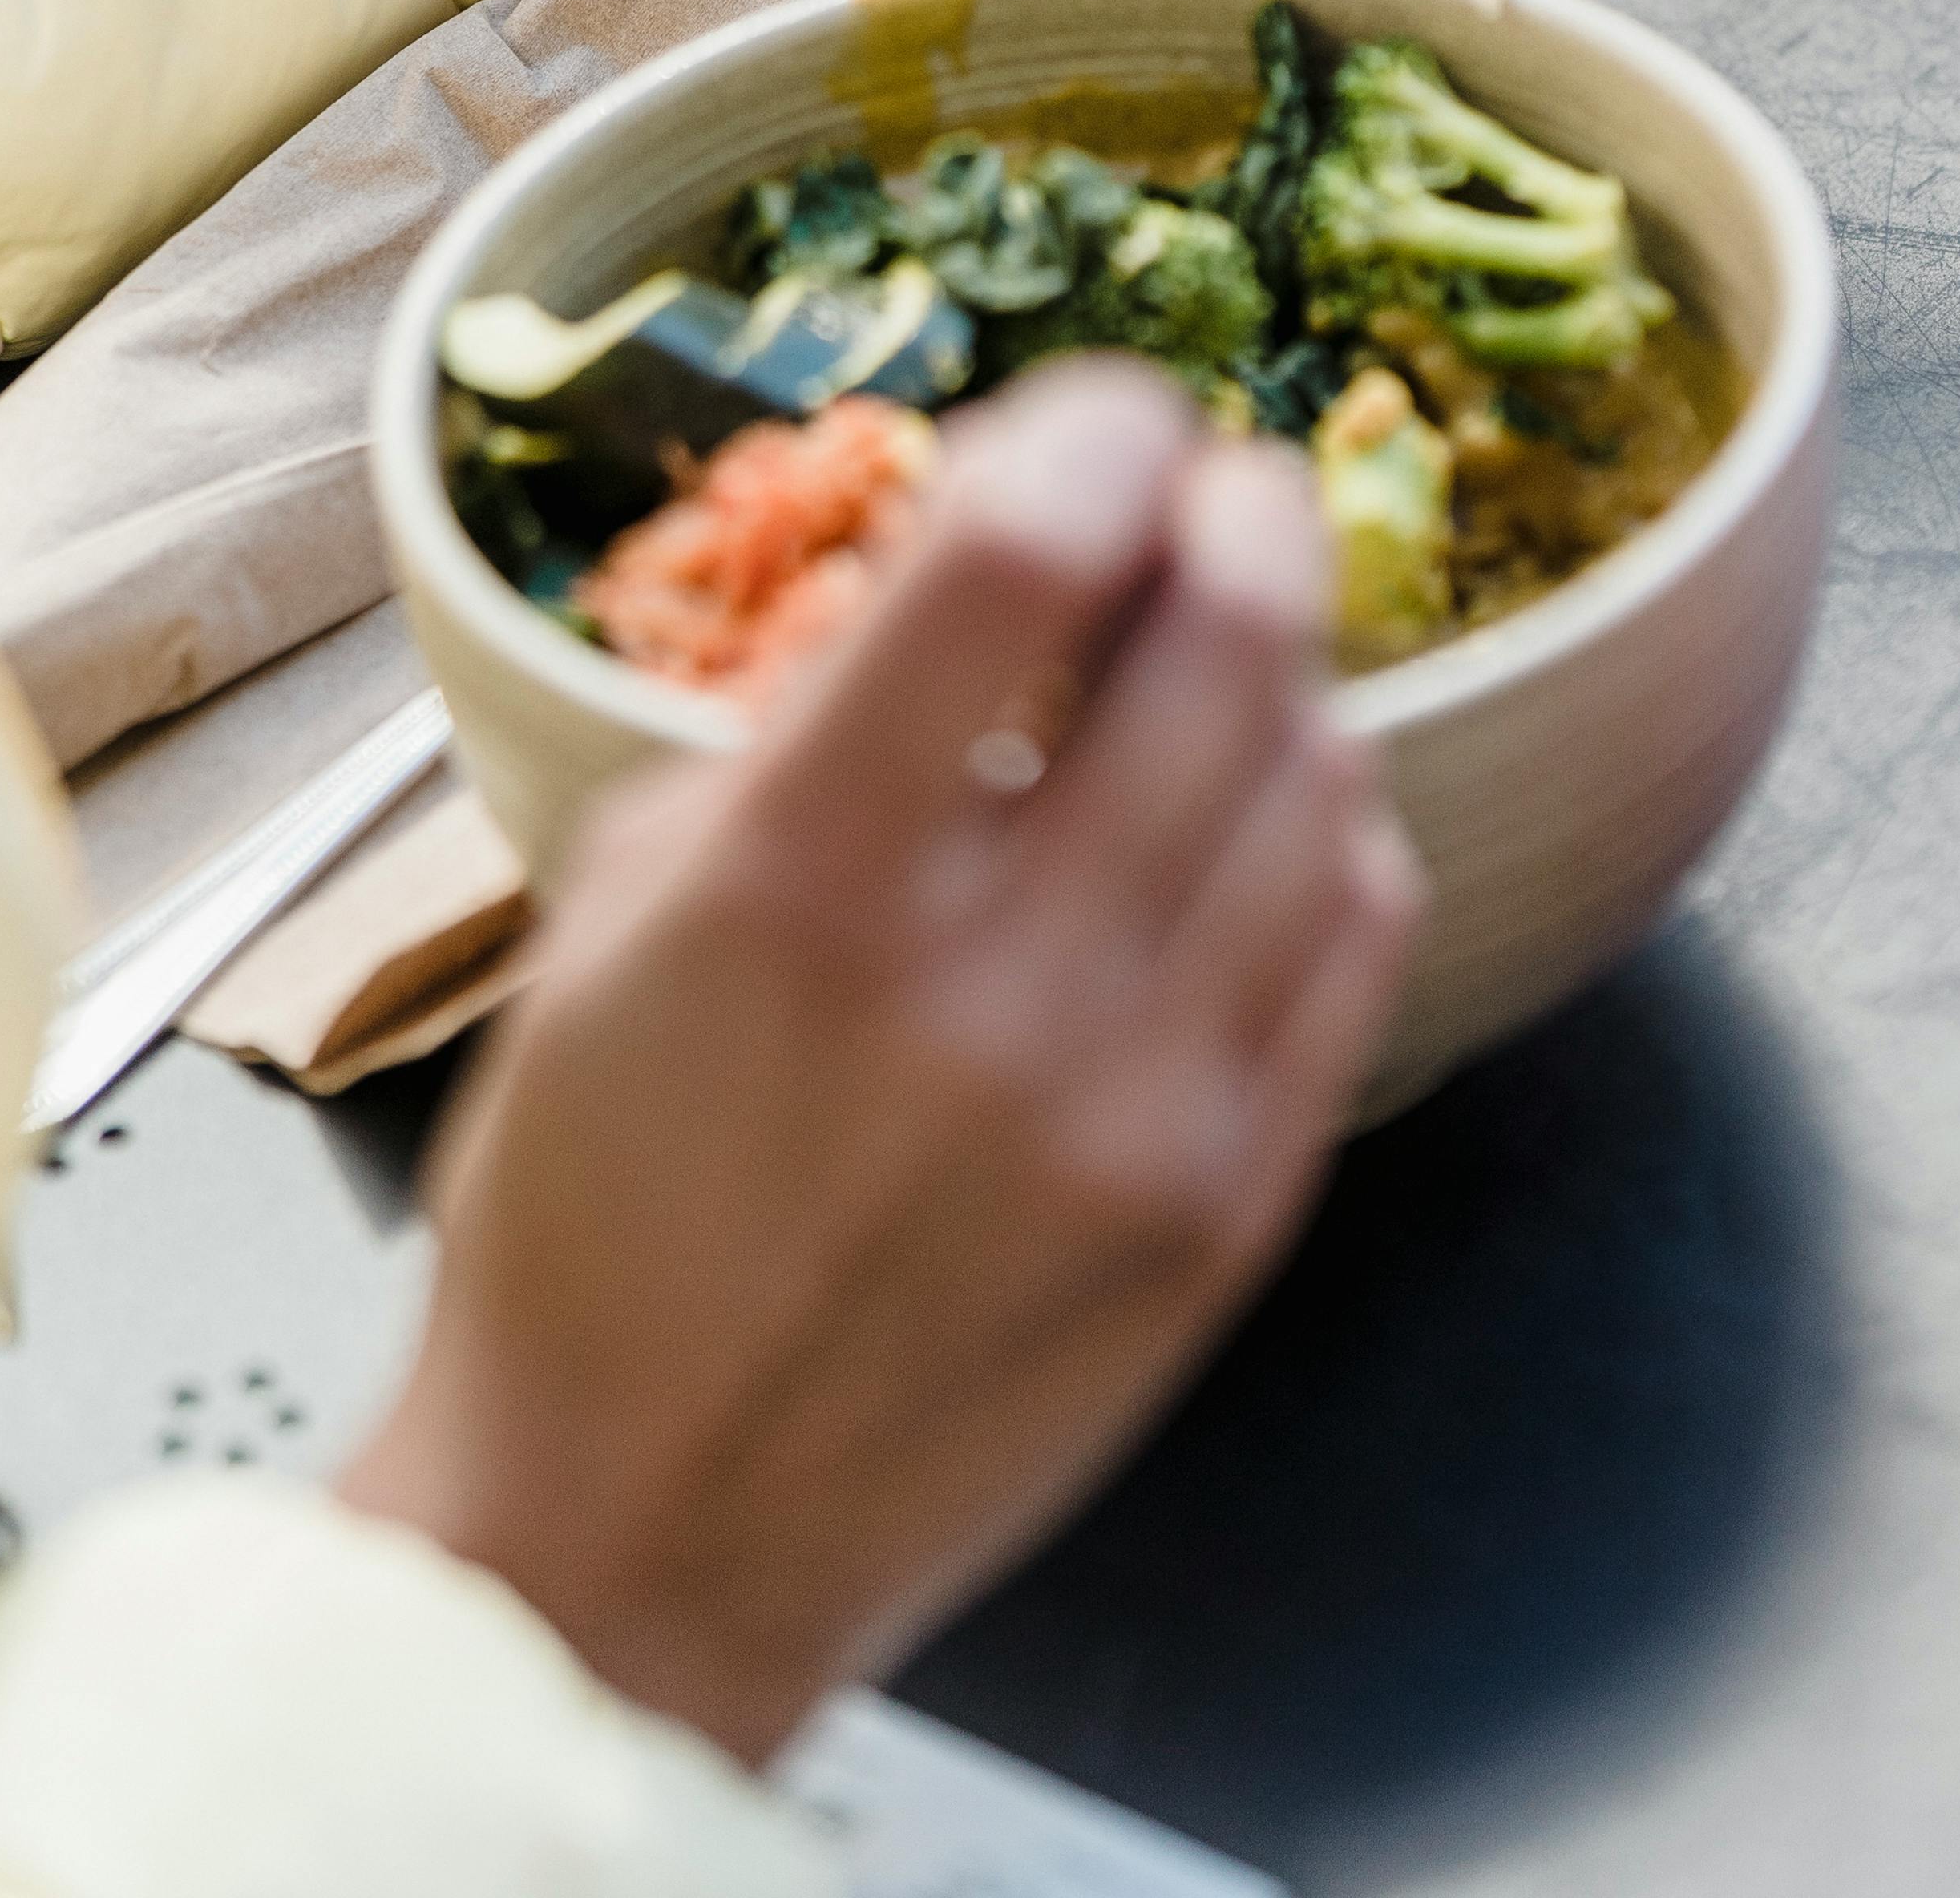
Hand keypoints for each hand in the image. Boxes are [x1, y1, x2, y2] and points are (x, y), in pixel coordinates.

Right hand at [340, 366, 1418, 1764]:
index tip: (1100, 417)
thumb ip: (815, 719)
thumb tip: (979, 564)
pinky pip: (1358, 933)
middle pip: (1227, 634)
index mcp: (805, 889)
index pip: (1019, 555)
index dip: (1091, 431)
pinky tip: (1258, 817)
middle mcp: (997, 991)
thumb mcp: (630, 901)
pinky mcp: (1234, 1206)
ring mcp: (1142, 1108)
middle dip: (1236, 505)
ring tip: (1216, 664)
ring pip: (1323, 771)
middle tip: (1208, 490)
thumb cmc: (600, 1208)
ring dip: (1282, 670)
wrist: (632, 1541)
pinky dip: (1326, 830)